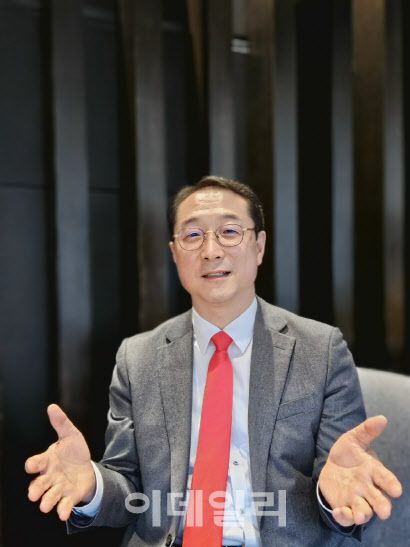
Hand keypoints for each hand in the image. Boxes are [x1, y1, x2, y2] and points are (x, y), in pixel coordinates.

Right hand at [25, 404, 95, 520]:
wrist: (85, 468)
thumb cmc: (73, 452)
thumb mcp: (70, 435)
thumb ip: (61, 423)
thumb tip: (52, 407)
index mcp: (48, 461)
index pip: (36, 462)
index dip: (33, 464)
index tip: (32, 465)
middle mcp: (50, 476)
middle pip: (39, 484)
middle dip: (35, 489)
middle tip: (33, 494)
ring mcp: (58, 488)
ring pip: (49, 496)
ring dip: (47, 501)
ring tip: (45, 506)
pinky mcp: (68, 497)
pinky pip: (64, 505)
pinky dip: (62, 509)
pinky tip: (62, 513)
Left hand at [318, 415, 402, 526]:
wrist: (332, 467)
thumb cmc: (348, 454)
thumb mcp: (353, 439)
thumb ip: (367, 430)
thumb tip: (382, 418)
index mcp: (373, 471)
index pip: (385, 478)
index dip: (391, 484)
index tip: (396, 490)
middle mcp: (368, 488)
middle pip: (379, 500)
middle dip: (382, 506)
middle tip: (384, 512)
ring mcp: (356, 499)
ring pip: (364, 511)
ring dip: (363, 513)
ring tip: (360, 514)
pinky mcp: (344, 506)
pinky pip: (346, 516)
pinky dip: (344, 516)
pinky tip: (338, 512)